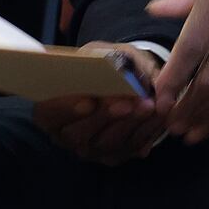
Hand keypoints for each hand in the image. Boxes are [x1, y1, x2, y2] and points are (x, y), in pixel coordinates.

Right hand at [32, 43, 164, 164]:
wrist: (123, 80)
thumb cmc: (106, 65)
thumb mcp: (104, 53)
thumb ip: (109, 61)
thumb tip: (122, 69)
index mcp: (50, 108)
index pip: (50, 113)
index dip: (67, 109)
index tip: (89, 101)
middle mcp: (65, 134)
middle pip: (79, 133)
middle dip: (106, 117)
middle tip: (127, 103)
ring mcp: (89, 149)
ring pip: (107, 144)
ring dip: (130, 125)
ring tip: (148, 106)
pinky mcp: (113, 155)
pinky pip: (129, 148)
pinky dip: (146, 131)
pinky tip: (159, 115)